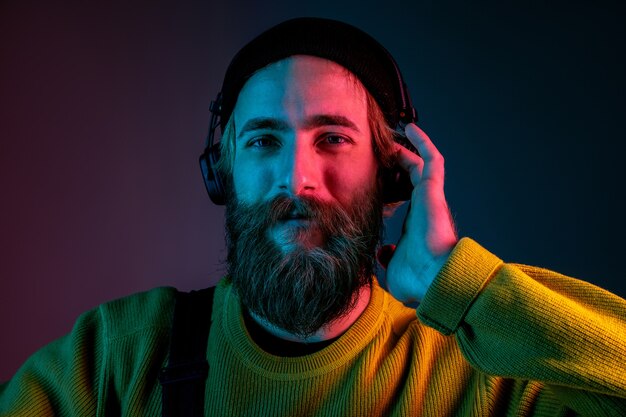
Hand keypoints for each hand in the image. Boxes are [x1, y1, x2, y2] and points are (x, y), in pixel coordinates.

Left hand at [379, 124, 457, 302]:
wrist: (435, 279)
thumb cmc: (418, 280)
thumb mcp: (393, 271)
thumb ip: (386, 260)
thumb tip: (382, 253)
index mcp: (416, 226)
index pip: (404, 200)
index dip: (392, 188)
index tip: (377, 180)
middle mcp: (425, 209)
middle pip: (412, 178)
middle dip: (398, 163)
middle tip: (382, 150)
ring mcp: (430, 198)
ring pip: (420, 165)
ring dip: (407, 149)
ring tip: (393, 134)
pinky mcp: (433, 190)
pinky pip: (430, 159)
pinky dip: (422, 142)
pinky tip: (410, 127)